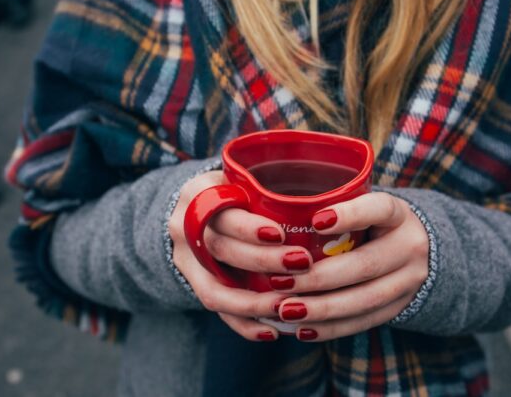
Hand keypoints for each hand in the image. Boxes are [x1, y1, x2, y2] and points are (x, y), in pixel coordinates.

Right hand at [167, 171, 313, 341]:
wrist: (194, 210)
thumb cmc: (234, 191)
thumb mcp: (241, 179)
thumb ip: (267, 188)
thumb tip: (327, 203)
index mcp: (198, 193)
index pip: (220, 211)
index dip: (248, 227)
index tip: (280, 234)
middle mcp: (184, 227)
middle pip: (220, 249)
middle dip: (262, 261)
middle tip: (301, 264)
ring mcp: (184, 260)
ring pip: (214, 289)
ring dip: (253, 302)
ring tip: (287, 306)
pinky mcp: (192, 284)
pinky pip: (216, 310)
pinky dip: (244, 324)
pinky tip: (272, 331)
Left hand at [271, 192, 429, 340]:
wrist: (419, 250)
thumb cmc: (373, 222)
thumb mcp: (365, 205)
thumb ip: (334, 207)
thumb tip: (278, 212)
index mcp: (398, 215)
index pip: (380, 209)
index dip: (350, 215)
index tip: (315, 221)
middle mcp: (409, 247)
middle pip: (365, 265)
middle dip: (319, 277)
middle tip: (279, 282)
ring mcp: (408, 281)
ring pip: (365, 300)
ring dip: (321, 308)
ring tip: (286, 310)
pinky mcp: (399, 308)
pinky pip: (364, 321)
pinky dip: (331, 328)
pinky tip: (302, 329)